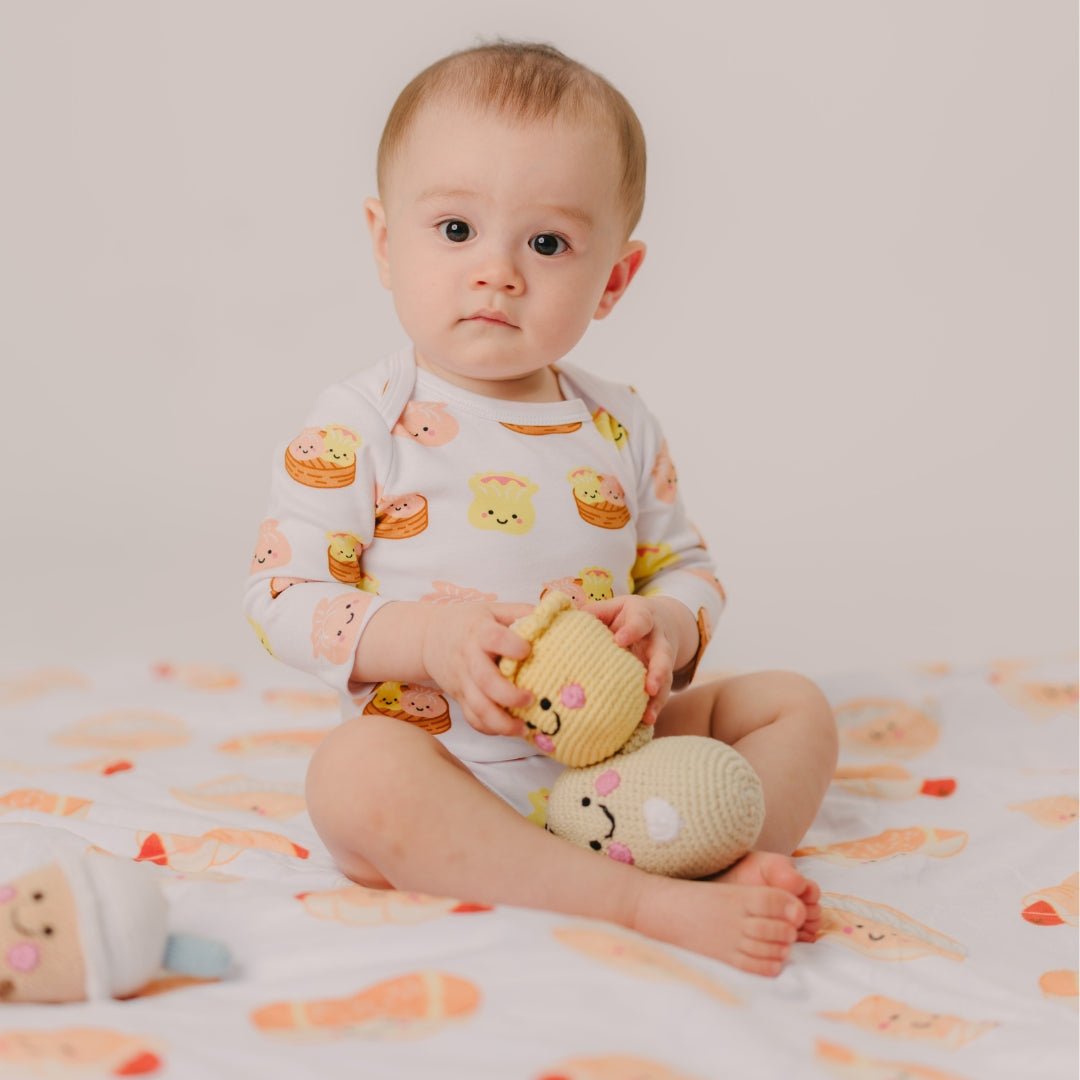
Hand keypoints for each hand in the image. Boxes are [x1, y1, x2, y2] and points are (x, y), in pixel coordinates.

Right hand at [420, 603, 534, 735]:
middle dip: (509, 695)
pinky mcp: (459, 697)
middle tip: (530, 699)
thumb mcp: (492, 610)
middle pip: (485, 680)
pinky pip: (472, 718)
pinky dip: (489, 728)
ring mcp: (463, 680)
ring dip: (501, 722)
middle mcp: (469, 658)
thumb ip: (520, 613)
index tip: (526, 651)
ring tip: (523, 727)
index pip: (493, 638)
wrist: (428, 637)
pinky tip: (508, 729)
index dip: (511, 645)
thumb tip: (553, 618)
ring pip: (478, 707)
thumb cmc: (468, 623)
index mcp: (479, 631)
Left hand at [584, 595, 688, 724]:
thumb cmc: (625, 616)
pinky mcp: (661, 677)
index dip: (631, 631)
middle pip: (663, 655)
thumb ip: (592, 613)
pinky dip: (653, 708)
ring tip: (647, 716)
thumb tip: (561, 619)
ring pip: (665, 679)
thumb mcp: (611, 608)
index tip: (619, 640)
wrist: (660, 621)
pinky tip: (644, 723)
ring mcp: (662, 660)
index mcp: (643, 617)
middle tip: (650, 687)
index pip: (640, 622)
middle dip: (658, 671)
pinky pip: (661, 694)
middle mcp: (657, 639)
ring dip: (658, 698)